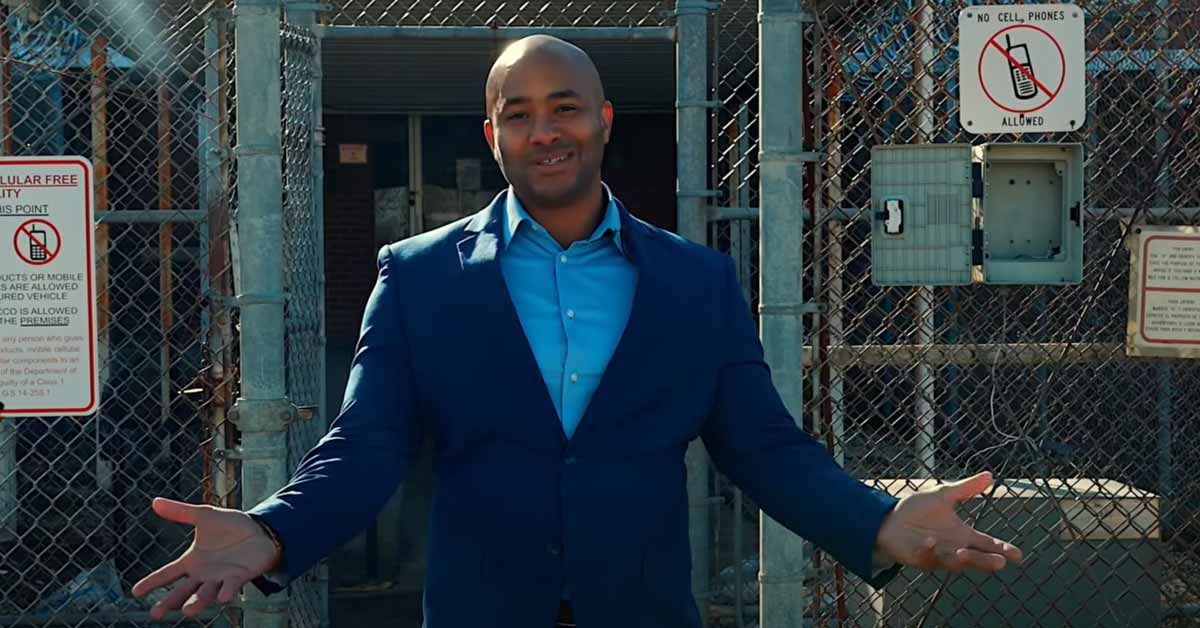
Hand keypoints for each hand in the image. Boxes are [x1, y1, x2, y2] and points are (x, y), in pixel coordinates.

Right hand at [131, 498, 281, 619]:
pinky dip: (225, 592)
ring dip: (196, 602)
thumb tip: (154, 501)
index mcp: (192, 561)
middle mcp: (203, 574)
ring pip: (205, 594)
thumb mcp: (204, 515)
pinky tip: (221, 597)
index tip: (135, 592)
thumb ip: (180, 512)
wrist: (260, 529)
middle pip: (182, 591)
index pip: (167, 573)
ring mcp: (220, 578)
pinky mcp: (239, 577)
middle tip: (156, 614)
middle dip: (169, 602)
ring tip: (187, 611)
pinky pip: (230, 587)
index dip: (152, 582)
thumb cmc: (231, 527)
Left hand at [874, 471, 1022, 573]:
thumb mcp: (943, 496)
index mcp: (963, 535)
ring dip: (960, 559)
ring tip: (964, 552)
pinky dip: (929, 551)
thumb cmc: (917, 510)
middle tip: (1000, 562)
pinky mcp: (919, 558)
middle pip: (976, 559)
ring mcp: (938, 555)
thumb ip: (966, 489)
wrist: (889, 518)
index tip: (1017, 554)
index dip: (1002, 549)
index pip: (987, 543)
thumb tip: (989, 475)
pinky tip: (930, 542)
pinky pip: (927, 557)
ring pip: (954, 563)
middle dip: (986, 561)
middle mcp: (954, 548)